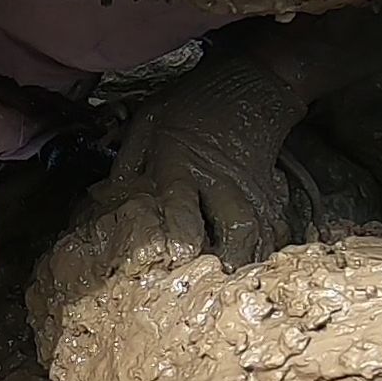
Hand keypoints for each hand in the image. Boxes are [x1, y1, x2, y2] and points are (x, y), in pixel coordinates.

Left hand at [29, 51, 306, 360]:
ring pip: (256, 235)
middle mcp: (219, 181)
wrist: (253, 82)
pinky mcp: (269, 194)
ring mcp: (250, 189)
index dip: (176, 241)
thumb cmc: (191, 102)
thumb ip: (129, 160)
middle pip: (230, 228)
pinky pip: (273, 229)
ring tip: (237, 298)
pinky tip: (259, 277)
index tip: (170, 270)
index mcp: (181, 163)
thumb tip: (108, 198)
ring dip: (248, 266)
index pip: (179, 208)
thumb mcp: (149, 119)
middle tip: (214, 297)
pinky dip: (267, 254)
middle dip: (225, 264)